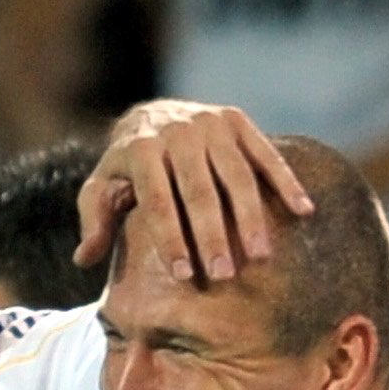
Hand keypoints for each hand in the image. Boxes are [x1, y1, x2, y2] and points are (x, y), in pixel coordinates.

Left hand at [76, 99, 314, 280]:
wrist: (154, 113)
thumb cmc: (127, 167)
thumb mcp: (101, 187)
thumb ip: (94, 219)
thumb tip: (85, 258)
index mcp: (142, 149)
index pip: (158, 200)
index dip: (171, 239)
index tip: (185, 276)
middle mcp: (178, 132)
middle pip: (200, 191)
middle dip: (213, 234)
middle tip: (225, 275)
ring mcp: (212, 124)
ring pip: (237, 175)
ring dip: (251, 217)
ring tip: (262, 257)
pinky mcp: (238, 121)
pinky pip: (266, 154)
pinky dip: (286, 182)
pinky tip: (303, 211)